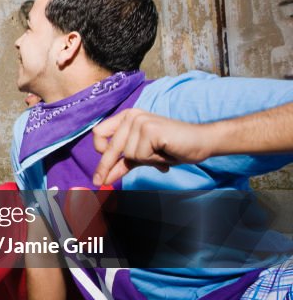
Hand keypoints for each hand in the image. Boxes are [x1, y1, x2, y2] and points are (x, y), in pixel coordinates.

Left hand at [92, 108, 212, 185]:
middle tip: (99, 183)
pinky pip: (141, 156)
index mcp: (127, 117)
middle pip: (110, 147)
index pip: (99, 132)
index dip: (98, 150)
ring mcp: (140, 121)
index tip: (99, 167)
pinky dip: (153, 160)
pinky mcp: (150, 130)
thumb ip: (123, 164)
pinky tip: (165, 153)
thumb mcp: (143, 156)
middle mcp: (131, 116)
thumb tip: (104, 179)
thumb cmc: (173, 147)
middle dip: (106, 167)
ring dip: (145, 161)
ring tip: (160, 154)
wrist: (201, 142)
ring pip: (128, 154)